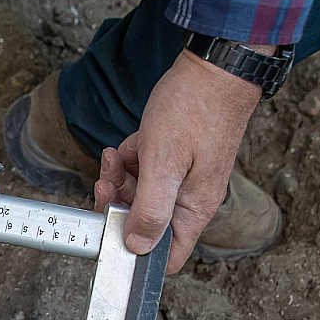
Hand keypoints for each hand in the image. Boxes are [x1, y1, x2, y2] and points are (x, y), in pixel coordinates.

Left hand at [93, 47, 269, 273]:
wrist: (214, 65)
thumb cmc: (195, 109)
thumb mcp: (165, 163)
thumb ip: (150, 209)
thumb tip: (137, 246)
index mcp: (193, 209)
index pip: (168, 255)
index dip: (138, 252)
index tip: (113, 231)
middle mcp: (189, 198)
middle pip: (145, 223)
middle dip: (119, 205)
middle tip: (105, 185)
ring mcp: (182, 177)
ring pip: (140, 195)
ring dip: (120, 179)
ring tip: (114, 158)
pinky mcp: (174, 157)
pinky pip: (144, 170)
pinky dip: (129, 161)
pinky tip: (124, 147)